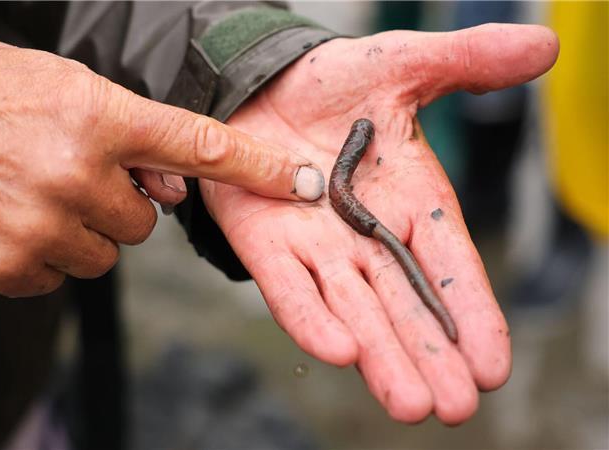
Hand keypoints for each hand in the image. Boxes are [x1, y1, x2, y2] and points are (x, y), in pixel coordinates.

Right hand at [0, 36, 324, 296]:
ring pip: (105, 255)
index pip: (195, 146)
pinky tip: (4, 218)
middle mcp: (74, 175)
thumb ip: (122, 129)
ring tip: (31, 193)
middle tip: (71, 173)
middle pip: (145, 223)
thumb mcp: (54, 81)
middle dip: (119, 204)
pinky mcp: (6, 268)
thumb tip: (169, 183)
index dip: (255, 168)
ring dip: (82, 232)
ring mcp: (39, 228)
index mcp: (93, 115)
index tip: (303, 185)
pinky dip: (42, 256)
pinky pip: (58, 278)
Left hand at [201, 24, 558, 423]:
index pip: (449, 263)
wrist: (259, 84)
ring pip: (353, 309)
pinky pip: (288, 286)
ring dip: (379, 354)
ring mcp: (316, 246)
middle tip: (454, 405)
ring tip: (408, 403)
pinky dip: (309, 317)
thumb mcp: (400, 64)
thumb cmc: (331, 84)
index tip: (493, 364)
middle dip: (428, 354)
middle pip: (404, 303)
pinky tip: (339, 352)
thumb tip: (542, 44)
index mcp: (411, 201)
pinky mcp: (265, 244)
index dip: (472, 310)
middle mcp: (367, 237)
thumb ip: (464, 62)